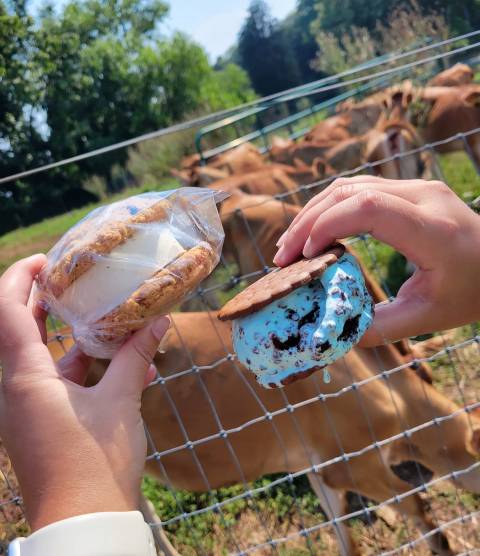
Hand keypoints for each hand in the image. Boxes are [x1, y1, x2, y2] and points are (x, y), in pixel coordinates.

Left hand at [0, 255, 168, 530]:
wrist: (85, 522)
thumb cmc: (96, 460)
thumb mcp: (120, 401)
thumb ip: (135, 357)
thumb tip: (159, 320)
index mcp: (26, 377)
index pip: (8, 312)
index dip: (21, 278)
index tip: (46, 260)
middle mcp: (18, 388)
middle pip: (21, 329)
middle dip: (46, 302)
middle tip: (75, 280)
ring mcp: (29, 406)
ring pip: (48, 358)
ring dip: (81, 341)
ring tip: (119, 325)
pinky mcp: (44, 422)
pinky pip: (61, 384)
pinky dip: (89, 372)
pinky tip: (132, 370)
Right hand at [274, 176, 479, 344]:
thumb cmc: (474, 291)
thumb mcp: (429, 317)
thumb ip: (379, 326)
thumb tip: (333, 332)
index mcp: (433, 230)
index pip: (368, 208)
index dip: (326, 226)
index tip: (304, 257)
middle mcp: (424, 196)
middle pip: (349, 192)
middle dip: (307, 222)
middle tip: (283, 257)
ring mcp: (417, 186)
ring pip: (349, 185)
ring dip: (314, 212)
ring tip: (291, 245)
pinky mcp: (409, 188)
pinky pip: (359, 188)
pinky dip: (330, 208)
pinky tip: (316, 231)